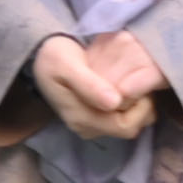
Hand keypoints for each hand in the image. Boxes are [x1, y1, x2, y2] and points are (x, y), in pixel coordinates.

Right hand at [31, 30, 165, 143]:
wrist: (40, 56)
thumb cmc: (53, 57)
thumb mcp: (66, 64)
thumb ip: (89, 84)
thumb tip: (114, 102)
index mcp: (80, 118)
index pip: (125, 126)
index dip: (140, 108)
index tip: (140, 84)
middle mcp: (87, 127)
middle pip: (130, 127)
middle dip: (142, 107)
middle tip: (140, 81)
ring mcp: (91, 124)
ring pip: (129, 123)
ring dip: (138, 105)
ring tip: (133, 82)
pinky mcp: (94, 117)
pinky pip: (121, 116)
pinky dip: (130, 103)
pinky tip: (126, 85)